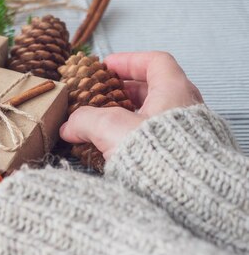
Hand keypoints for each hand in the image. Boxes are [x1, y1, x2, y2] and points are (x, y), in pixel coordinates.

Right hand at [60, 51, 203, 158]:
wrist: (186, 193)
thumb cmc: (158, 153)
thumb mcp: (112, 128)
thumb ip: (85, 121)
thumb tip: (69, 126)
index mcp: (174, 91)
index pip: (155, 62)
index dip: (129, 61)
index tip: (107, 66)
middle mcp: (184, 109)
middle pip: (152, 90)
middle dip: (122, 92)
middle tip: (100, 96)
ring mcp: (185, 134)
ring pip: (151, 117)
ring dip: (125, 118)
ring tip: (101, 126)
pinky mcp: (180, 157)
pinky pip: (154, 140)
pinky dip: (132, 139)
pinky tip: (113, 149)